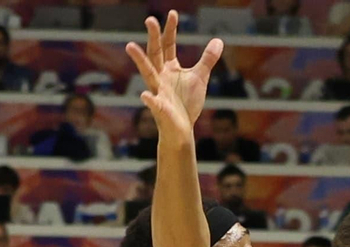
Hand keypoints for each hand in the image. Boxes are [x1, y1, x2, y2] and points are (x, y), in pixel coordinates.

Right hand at [125, 11, 223, 136]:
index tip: (173, 14)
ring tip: (130, 46)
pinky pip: (154, 104)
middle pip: (155, 53)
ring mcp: (159, 91)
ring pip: (148, 73)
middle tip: (150, 20)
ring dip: (140, 60)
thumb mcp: (200, 77)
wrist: (181, 130)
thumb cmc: (187, 103)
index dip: (170, 30)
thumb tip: (218, 40)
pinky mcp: (160, 109)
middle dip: (154, 38)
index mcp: (170, 68)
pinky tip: (146, 97)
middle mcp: (161, 76)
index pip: (168, 45)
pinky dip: (150, 100)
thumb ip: (207, 59)